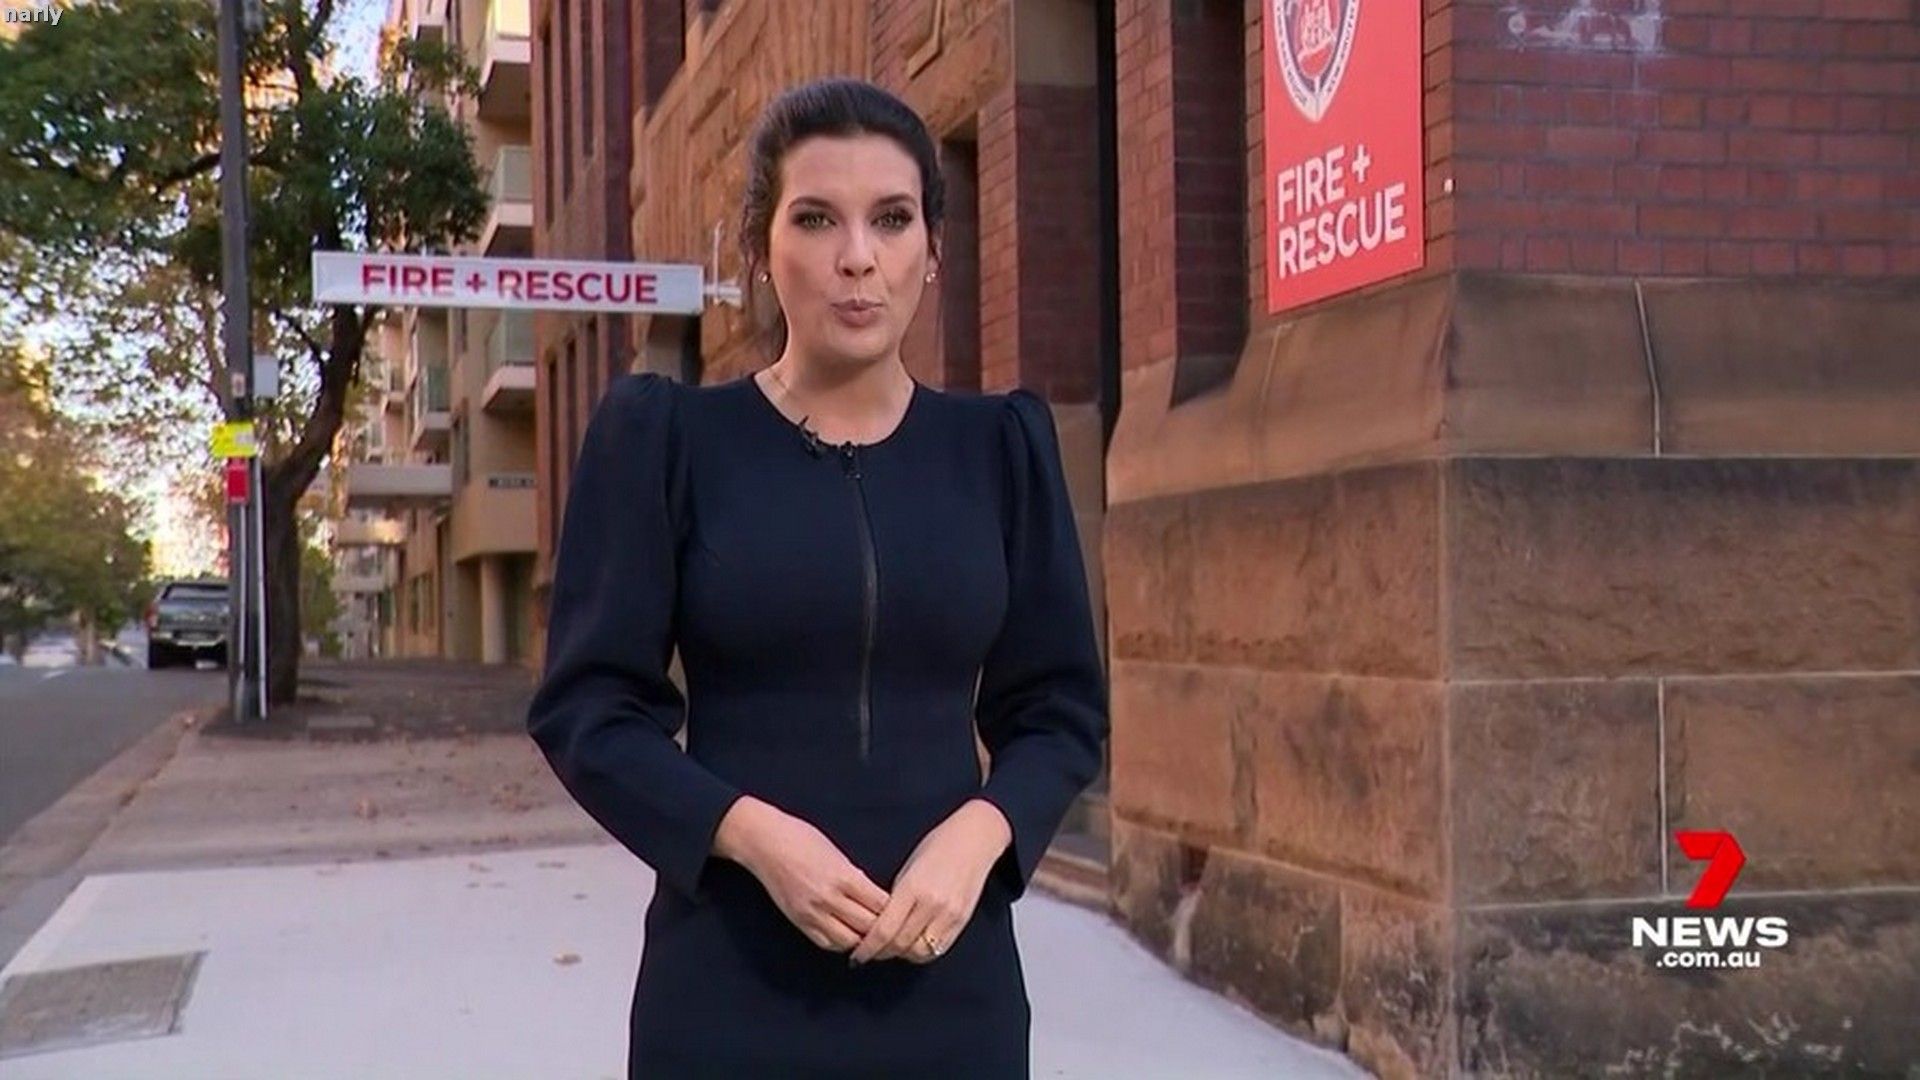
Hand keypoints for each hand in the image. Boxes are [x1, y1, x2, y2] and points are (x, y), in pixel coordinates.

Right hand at [714, 797, 889, 952]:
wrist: (763, 841)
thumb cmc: (801, 837)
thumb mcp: (836, 852)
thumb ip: (855, 877)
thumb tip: (875, 897)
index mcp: (844, 876)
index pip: (881, 905)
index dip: (896, 912)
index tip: (905, 913)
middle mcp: (829, 898)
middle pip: (868, 927)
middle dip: (885, 931)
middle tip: (896, 932)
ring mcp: (812, 913)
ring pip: (849, 941)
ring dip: (863, 941)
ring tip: (873, 937)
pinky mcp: (798, 921)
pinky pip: (826, 943)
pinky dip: (842, 944)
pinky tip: (849, 937)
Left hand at [850, 799, 1012, 964]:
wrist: (974, 840)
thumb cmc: (937, 847)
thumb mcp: (908, 869)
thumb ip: (895, 899)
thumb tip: (879, 926)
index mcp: (912, 888)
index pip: (885, 930)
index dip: (868, 947)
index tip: (857, 954)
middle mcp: (932, 904)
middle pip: (901, 945)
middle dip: (881, 953)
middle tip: (870, 953)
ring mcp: (950, 915)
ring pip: (919, 952)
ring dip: (902, 954)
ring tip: (891, 949)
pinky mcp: (962, 921)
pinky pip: (938, 949)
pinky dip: (922, 952)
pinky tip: (913, 945)